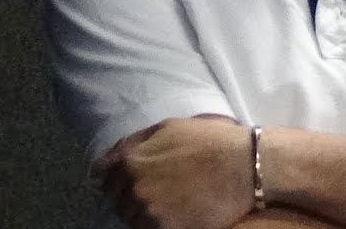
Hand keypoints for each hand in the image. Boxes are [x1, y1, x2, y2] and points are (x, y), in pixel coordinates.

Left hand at [99, 117, 253, 228]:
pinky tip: (174, 213)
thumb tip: (112, 155)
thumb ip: (136, 141)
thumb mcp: (169, 127)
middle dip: (128, 194)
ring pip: (131, 218)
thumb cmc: (210, 141)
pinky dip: (157, 223)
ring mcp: (149, 213)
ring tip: (166, 202)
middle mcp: (134, 189)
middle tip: (153, 190)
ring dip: (142, 212)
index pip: (100, 175)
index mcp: (131, 161)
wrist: (245, 166)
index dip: (112, 175)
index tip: (123, 178)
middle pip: (116, 199)